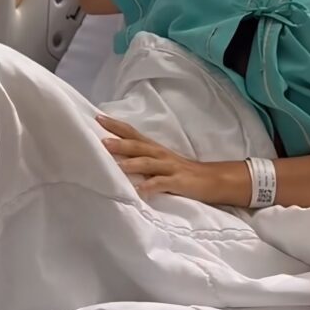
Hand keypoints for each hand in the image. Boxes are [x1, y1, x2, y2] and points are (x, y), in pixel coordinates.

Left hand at [97, 115, 250, 205]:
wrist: (211, 179)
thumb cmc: (180, 171)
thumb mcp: (159, 161)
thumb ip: (140, 157)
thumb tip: (113, 155)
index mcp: (154, 148)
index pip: (132, 133)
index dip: (116, 125)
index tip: (97, 118)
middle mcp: (160, 154)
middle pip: (138, 146)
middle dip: (120, 143)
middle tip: (102, 141)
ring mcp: (169, 167)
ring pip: (148, 163)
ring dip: (132, 163)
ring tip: (117, 165)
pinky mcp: (178, 182)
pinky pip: (162, 184)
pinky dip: (150, 187)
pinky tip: (140, 191)